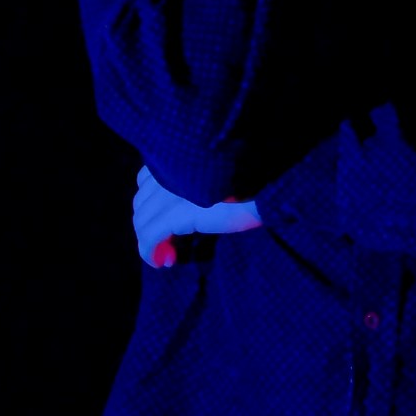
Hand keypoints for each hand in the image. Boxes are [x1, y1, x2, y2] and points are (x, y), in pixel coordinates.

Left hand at [133, 165, 266, 267]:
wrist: (273, 179)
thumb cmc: (255, 177)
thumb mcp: (219, 176)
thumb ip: (196, 184)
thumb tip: (178, 212)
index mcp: (178, 152)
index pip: (146, 179)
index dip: (152, 204)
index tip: (167, 223)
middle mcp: (168, 166)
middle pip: (141, 201)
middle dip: (150, 225)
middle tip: (169, 246)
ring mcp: (171, 188)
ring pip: (142, 218)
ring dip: (151, 240)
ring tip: (169, 255)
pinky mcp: (179, 210)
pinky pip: (150, 236)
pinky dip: (150, 252)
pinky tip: (162, 262)